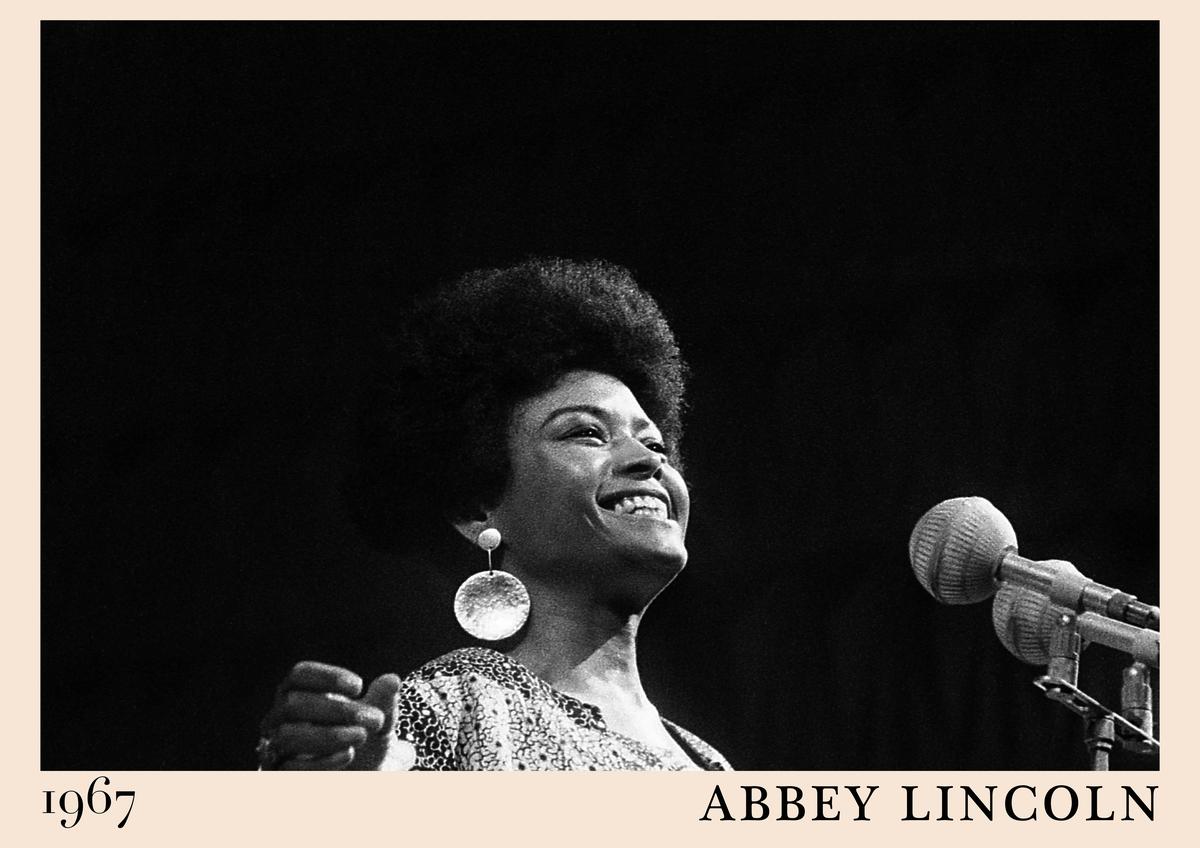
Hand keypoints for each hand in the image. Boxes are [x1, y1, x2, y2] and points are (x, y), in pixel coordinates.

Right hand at [258, 661, 406, 769]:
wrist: (360, 781)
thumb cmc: (363, 742)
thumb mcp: (378, 722)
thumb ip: (382, 701)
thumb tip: (392, 680)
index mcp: (300, 694)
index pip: (299, 675)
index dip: (326, 677)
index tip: (359, 687)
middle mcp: (280, 719)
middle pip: (293, 704)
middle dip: (337, 710)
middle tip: (373, 719)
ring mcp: (276, 748)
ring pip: (288, 735)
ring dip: (329, 734)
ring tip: (361, 736)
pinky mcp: (280, 776)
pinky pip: (289, 767)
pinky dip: (321, 760)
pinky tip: (347, 755)